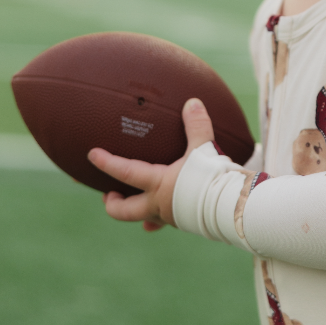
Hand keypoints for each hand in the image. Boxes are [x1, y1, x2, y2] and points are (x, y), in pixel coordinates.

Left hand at [88, 98, 214, 230]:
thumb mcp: (204, 148)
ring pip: (144, 218)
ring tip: (135, 202)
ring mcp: (170, 217)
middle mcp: (158, 204)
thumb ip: (197, 125)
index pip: (125, 173)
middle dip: (112, 203)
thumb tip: (192, 102)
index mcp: (158, 184)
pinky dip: (159, 220)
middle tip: (107, 194)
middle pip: (124, 211)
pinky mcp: (184, 222)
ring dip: (136, 211)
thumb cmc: (213, 178)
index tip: (92, 155)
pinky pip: (165, 222)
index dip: (106, 163)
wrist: (233, 208)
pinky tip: (158, 221)